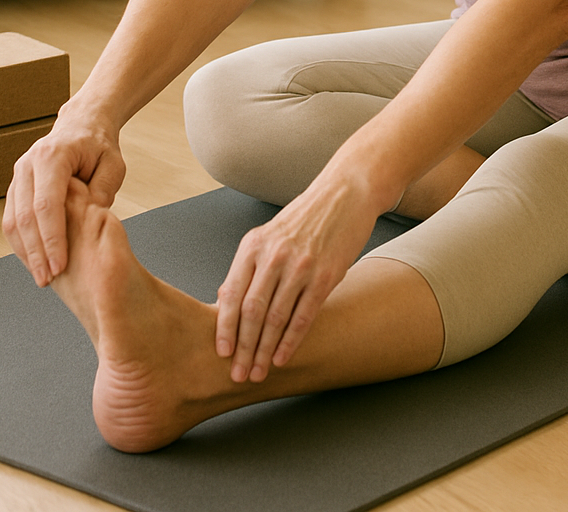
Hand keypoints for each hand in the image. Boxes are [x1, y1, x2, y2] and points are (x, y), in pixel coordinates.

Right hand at [3, 111, 125, 286]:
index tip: (60, 265)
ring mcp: (18, 175)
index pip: (47, 204)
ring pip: (13, 221)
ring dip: (26, 252)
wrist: (82, 125)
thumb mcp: (113, 165)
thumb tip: (90, 223)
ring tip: (42, 276)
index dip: (52, 239)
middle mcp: (28, 164)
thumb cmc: (99, 146)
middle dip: (36, 252)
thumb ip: (102, 192)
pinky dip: (21, 244)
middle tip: (48, 279)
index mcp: (52, 156)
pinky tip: (35, 261)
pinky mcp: (15, 187)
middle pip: (25, 216)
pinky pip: (12, 220)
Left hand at [215, 171, 380, 382]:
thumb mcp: (269, 233)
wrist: (345, 193)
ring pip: (276, 318)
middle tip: (237, 375)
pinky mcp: (325, 275)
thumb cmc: (305, 216)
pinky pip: (303, 316)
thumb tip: (224, 297)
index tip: (222, 353)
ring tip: (258, 372)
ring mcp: (300, 266)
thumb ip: (249, 265)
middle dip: (242, 348)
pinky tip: (282, 357)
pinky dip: (290, 341)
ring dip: (264, 351)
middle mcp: (273, 255)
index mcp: (253, 245)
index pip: (231, 294)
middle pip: (251, 312)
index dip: (224, 328)